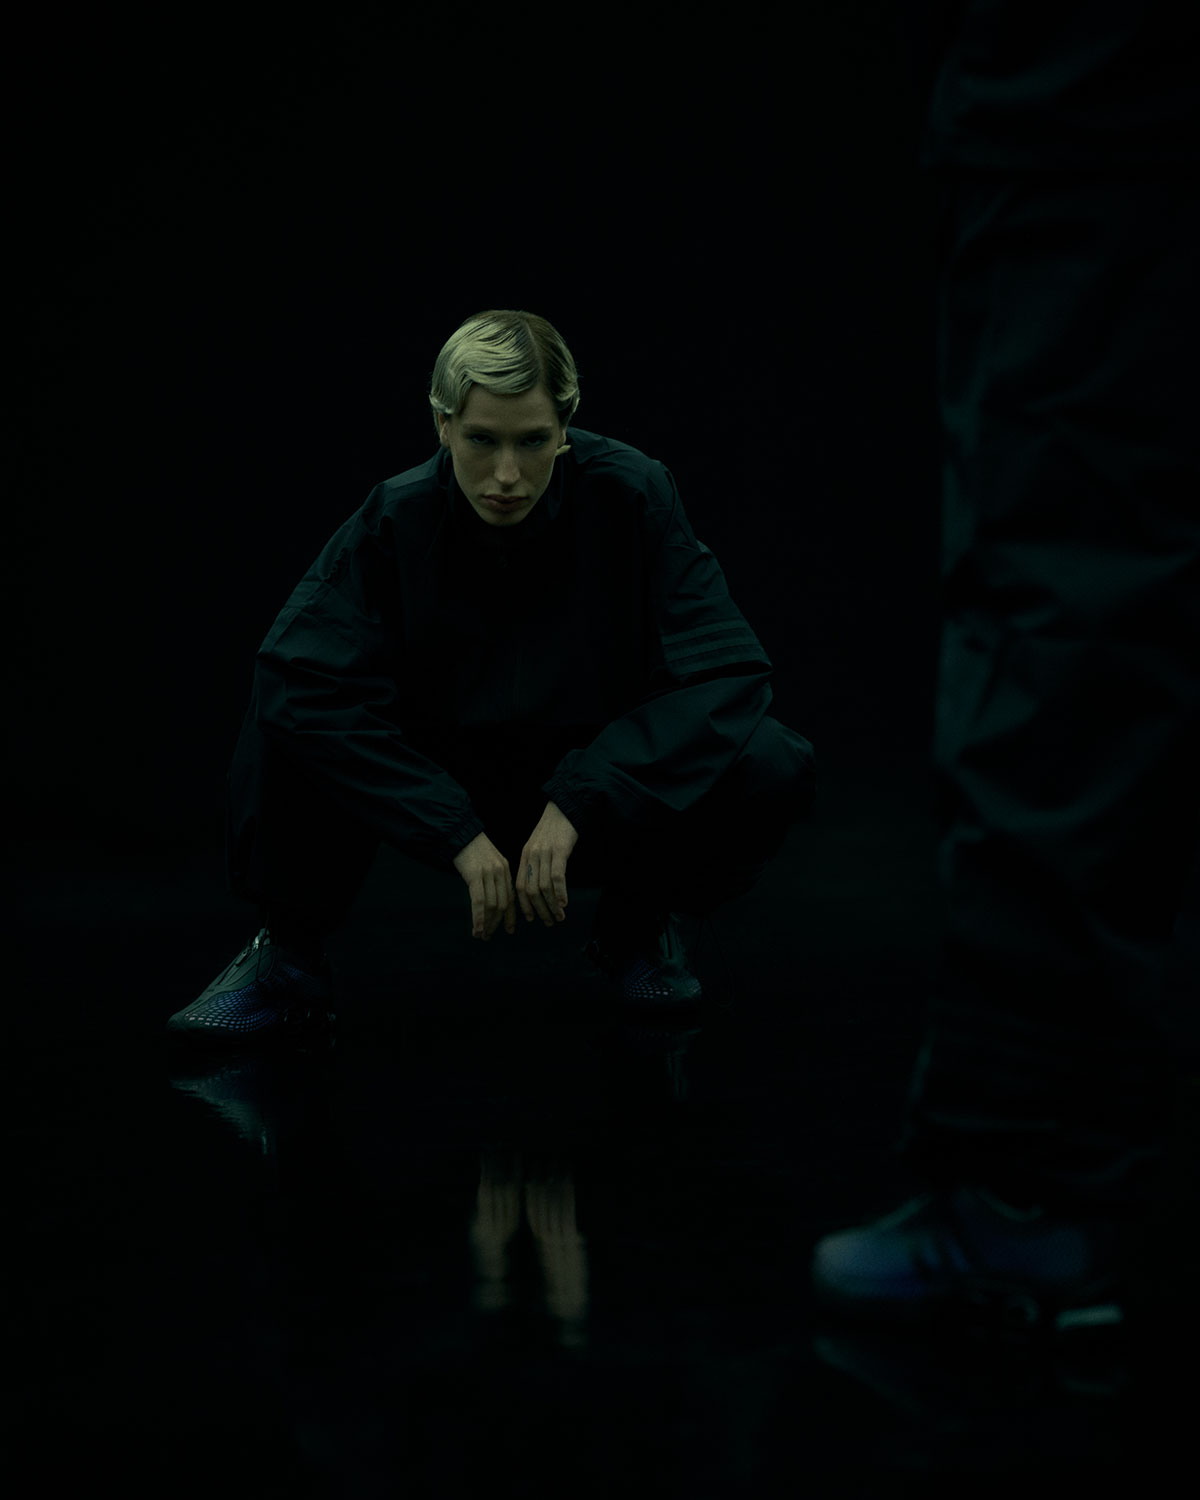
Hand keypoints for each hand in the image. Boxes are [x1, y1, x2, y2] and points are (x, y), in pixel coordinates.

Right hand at [452, 832, 515, 940]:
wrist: (460, 833)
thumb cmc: (472, 848)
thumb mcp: (488, 862)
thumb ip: (493, 878)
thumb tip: (492, 899)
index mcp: (506, 870)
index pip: (511, 897)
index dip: (510, 915)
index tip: (509, 929)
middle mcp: (500, 873)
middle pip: (502, 904)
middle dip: (496, 923)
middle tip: (489, 936)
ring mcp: (489, 874)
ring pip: (492, 906)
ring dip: (487, 924)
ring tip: (481, 935)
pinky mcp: (475, 875)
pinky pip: (479, 901)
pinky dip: (479, 918)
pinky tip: (477, 929)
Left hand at [517, 802, 577, 926]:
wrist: (564, 809)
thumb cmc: (553, 830)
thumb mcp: (538, 847)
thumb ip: (535, 865)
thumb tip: (538, 888)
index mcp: (524, 857)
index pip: (519, 887)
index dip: (524, 905)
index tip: (531, 918)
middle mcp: (531, 856)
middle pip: (531, 890)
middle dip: (540, 910)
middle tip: (549, 922)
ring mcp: (545, 854)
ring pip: (544, 887)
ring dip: (552, 905)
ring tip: (559, 917)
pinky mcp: (559, 850)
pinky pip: (557, 876)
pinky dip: (560, 892)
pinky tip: (564, 903)